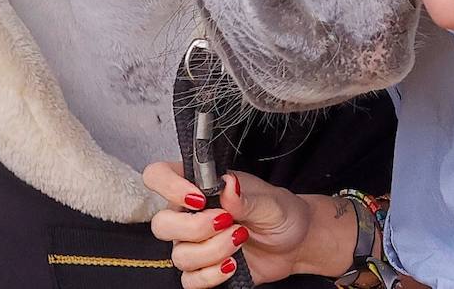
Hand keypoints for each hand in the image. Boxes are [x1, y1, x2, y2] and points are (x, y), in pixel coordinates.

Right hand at [144, 161, 312, 286]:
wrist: (293, 243)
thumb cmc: (279, 211)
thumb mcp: (268, 199)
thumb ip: (245, 195)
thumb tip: (228, 185)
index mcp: (199, 184)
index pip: (159, 176)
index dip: (168, 186)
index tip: (198, 199)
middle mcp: (190, 213)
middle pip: (161, 224)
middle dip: (194, 228)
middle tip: (226, 222)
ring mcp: (194, 243)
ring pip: (178, 255)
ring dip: (212, 251)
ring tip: (239, 239)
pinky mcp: (203, 270)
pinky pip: (189, 280)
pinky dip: (211, 275)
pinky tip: (232, 264)